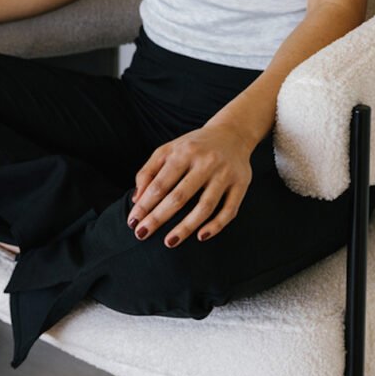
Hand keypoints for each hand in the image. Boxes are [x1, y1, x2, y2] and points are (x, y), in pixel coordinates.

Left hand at [127, 123, 255, 247]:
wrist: (232, 133)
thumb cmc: (193, 146)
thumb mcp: (168, 150)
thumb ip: (148, 171)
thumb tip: (136, 200)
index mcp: (185, 152)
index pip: (161, 183)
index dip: (145, 205)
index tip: (133, 223)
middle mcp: (206, 162)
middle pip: (180, 196)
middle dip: (159, 218)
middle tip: (142, 235)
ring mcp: (225, 174)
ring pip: (205, 206)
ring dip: (186, 227)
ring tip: (169, 242)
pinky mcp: (241, 184)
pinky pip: (229, 210)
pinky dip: (216, 226)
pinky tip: (201, 236)